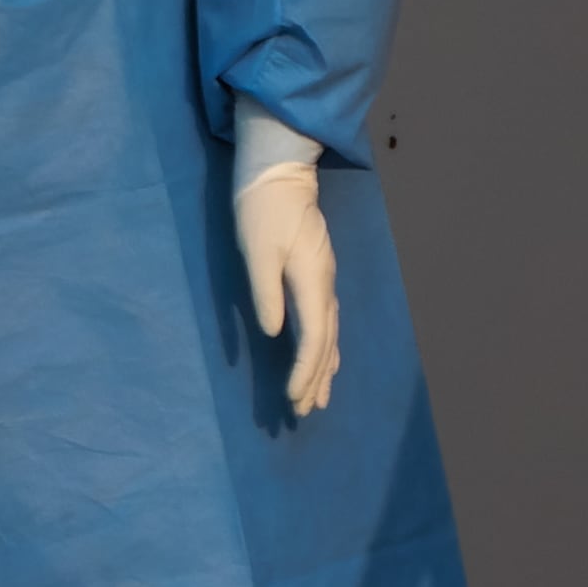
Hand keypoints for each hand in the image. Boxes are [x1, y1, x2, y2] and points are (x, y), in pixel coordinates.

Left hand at [228, 104, 340, 416]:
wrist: (279, 174)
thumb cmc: (262, 211)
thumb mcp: (257, 250)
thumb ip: (265, 292)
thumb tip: (272, 332)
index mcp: (311, 281)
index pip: (313, 338)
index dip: (304, 371)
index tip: (292, 398)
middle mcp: (325, 285)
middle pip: (326, 343)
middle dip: (315, 379)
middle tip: (303, 412)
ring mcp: (325, 279)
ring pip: (330, 334)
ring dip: (324, 368)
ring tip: (319, 399)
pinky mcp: (318, 274)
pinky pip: (328, 321)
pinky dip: (326, 347)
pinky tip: (324, 359)